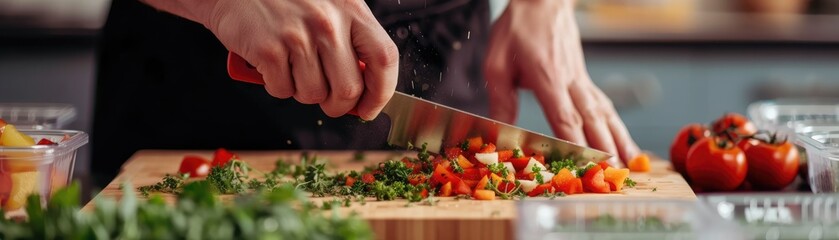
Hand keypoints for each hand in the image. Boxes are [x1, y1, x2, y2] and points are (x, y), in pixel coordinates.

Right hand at [201, 0, 398, 119]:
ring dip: (302, 92)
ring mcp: (298, 36)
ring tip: (292, 67)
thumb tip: (365, 88)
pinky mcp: (269, 50)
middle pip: (349, 89)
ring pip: (313, 95)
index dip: (381, 92)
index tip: (370, 107)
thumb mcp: (329, 5)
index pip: (384, 59)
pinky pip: (282, 90)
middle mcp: (328, 23)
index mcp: (351, 8)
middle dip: (338, 106)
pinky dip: (276, 85)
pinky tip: (272, 63)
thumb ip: (350, 39)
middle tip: (328, 100)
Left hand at [483, 0, 639, 164]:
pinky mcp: (584, 77)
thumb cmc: (518, 28)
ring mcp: (581, 79)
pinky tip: (623, 138)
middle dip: (603, 149)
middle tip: (614, 174)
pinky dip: (616, 124)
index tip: (582, 164)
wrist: (542, 1)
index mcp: (548, 78)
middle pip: (591, 119)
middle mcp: (571, 81)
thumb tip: (500, 129)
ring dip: (619, 139)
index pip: (564, 116)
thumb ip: (501, 98)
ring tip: (631, 162)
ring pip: (604, 112)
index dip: (574, 142)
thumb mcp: (498, 62)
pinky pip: (603, 103)